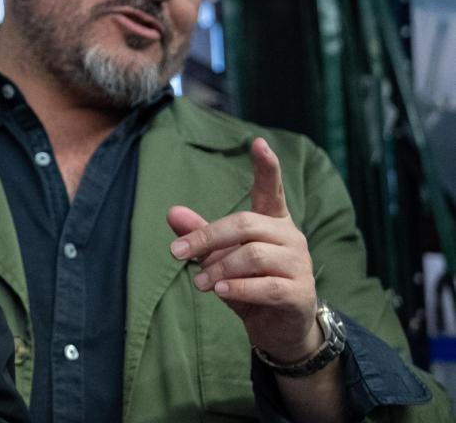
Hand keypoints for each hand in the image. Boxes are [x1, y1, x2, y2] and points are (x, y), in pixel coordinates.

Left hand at [167, 138, 321, 363]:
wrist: (280, 329)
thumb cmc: (249, 283)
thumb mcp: (220, 257)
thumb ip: (200, 234)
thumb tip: (172, 212)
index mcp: (272, 222)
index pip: (271, 190)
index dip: (267, 167)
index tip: (259, 143)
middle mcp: (290, 237)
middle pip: (245, 224)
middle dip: (206, 237)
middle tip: (176, 253)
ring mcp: (299, 264)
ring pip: (253, 255)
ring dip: (219, 268)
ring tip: (200, 282)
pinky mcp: (301, 293)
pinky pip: (267, 286)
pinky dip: (239, 287)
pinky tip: (220, 291)